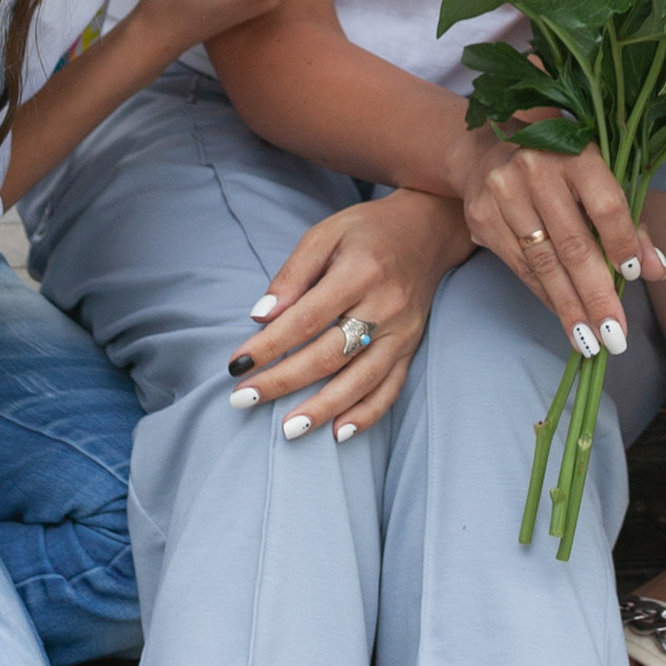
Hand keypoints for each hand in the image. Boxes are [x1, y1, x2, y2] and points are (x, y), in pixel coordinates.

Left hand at [225, 187, 470, 438]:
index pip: (307, 318)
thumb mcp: (325, 234)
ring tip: (288, 430)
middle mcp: (385, 306)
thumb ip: (293, 274)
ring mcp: (403, 332)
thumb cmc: (368, 232)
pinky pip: (391, 388)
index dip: (270, 345)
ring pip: (361, 380)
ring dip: (323, 409)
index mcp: (360, 272)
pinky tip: (340, 433)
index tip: (237, 364)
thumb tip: (261, 315)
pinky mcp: (412, 347)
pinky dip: (367, 414)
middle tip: (243, 400)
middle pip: (330, 354)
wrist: (428, 231)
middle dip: (284, 381)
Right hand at [455, 124, 664, 353]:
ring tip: (591, 340)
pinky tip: (565, 317)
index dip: (621, 243)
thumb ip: (629, 223)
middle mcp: (535, 169)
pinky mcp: (482, 217)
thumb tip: (656, 270)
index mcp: (575, 153)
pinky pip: (521, 267)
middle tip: (615, 335)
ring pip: (544, 263)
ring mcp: (503, 193)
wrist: (487, 152)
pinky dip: (546, 296)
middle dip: (596, 295)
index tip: (632, 278)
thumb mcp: (597, 179)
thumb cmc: (558, 169)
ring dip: (570, 307)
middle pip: (572, 244)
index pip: (605, 204)